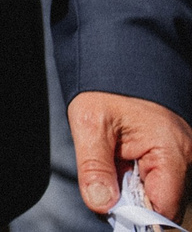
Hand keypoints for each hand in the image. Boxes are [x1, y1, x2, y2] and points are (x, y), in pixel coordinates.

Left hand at [73, 92, 191, 217]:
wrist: (118, 56)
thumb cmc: (107, 85)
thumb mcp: (90, 122)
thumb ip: (94, 167)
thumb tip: (101, 204)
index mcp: (172, 152)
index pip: (163, 207)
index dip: (137, 215)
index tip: (111, 208)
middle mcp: (184, 157)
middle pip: (163, 202)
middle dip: (132, 202)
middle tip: (105, 184)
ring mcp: (179, 155)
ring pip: (158, 191)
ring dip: (131, 188)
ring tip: (112, 163)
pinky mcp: (169, 152)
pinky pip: (155, 177)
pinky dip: (134, 176)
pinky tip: (119, 160)